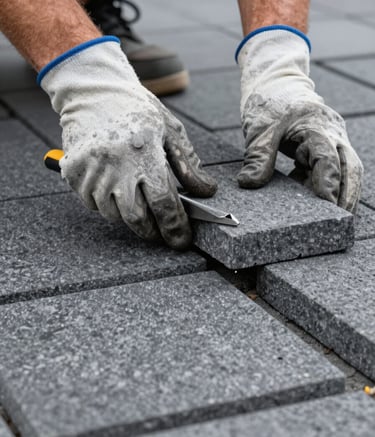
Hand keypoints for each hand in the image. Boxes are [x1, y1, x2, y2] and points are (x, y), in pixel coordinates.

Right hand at [40, 38, 216, 248]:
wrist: (94, 89)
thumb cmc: (137, 110)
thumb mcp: (170, 130)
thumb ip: (188, 164)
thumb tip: (207, 191)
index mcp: (145, 154)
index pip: (164, 203)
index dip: (175, 227)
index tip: (182, 239)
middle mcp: (116, 166)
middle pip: (137, 218)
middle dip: (152, 231)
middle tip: (161, 230)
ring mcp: (92, 171)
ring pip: (113, 215)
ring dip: (129, 216)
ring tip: (136, 200)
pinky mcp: (74, 173)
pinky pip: (92, 204)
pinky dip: (106, 204)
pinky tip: (114, 189)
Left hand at [236, 27, 362, 211]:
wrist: (276, 87)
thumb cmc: (269, 105)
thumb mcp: (259, 131)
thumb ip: (257, 157)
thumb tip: (249, 184)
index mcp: (316, 126)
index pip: (328, 157)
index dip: (328, 181)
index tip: (326, 203)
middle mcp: (331, 134)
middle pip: (350, 166)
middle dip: (348, 194)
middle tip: (341, 220)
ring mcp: (332, 141)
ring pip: (346, 170)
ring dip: (341, 193)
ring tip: (331, 218)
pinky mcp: (325, 149)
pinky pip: (331, 170)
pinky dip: (323, 186)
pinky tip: (308, 197)